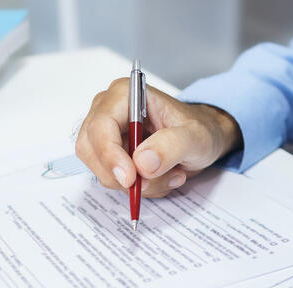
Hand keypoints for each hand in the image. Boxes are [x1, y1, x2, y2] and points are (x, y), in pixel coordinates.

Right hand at [75, 79, 241, 197]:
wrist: (201, 140)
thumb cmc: (199, 129)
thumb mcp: (196, 136)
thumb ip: (171, 146)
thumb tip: (142, 163)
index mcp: (125, 95)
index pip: (100, 126)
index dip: (110, 155)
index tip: (130, 178)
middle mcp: (109, 111)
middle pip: (92, 150)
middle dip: (122, 174)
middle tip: (154, 182)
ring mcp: (107, 135)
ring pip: (102, 171)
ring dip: (139, 183)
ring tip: (170, 173)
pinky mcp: (111, 156)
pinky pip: (115, 181)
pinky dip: (140, 188)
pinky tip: (162, 176)